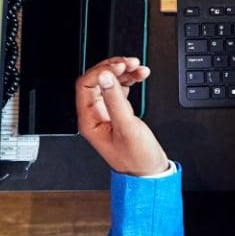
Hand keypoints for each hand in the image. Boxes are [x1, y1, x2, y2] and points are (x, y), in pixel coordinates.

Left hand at [75, 56, 168, 176]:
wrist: (149, 172)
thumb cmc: (136, 158)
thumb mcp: (126, 127)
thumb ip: (116, 100)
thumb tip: (106, 77)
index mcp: (89, 120)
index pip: (86, 85)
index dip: (101, 72)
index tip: (118, 67)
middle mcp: (95, 114)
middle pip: (97, 80)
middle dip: (113, 68)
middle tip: (130, 63)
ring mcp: (107, 113)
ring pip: (109, 82)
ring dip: (124, 72)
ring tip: (139, 68)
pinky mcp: (119, 112)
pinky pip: (120, 89)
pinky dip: (130, 80)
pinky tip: (140, 76)